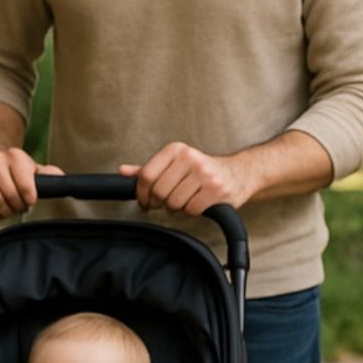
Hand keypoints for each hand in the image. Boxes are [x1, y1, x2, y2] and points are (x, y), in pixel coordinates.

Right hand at [0, 148, 63, 218]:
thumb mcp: (34, 169)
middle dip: (16, 207)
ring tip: (7, 209)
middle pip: (9, 196)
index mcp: (15, 156)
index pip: (26, 187)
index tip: (29, 201)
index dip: (29, 200)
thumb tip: (61, 178)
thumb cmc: (17, 170)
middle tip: (18, 207)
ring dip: (3, 211)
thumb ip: (48, 175)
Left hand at [119, 143, 251, 215]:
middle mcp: (191, 158)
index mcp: (176, 150)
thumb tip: (122, 171)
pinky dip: (190, 212)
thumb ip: (149, 169)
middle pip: (159, 191)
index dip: (141, 194)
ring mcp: (205, 174)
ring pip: (174, 203)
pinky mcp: (217, 190)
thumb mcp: (174, 164)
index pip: (146, 175)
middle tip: (165, 204)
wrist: (240, 173)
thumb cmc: (201, 170)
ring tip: (184, 201)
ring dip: (176, 209)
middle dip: (159, 203)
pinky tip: (196, 205)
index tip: (144, 202)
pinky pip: (192, 210)